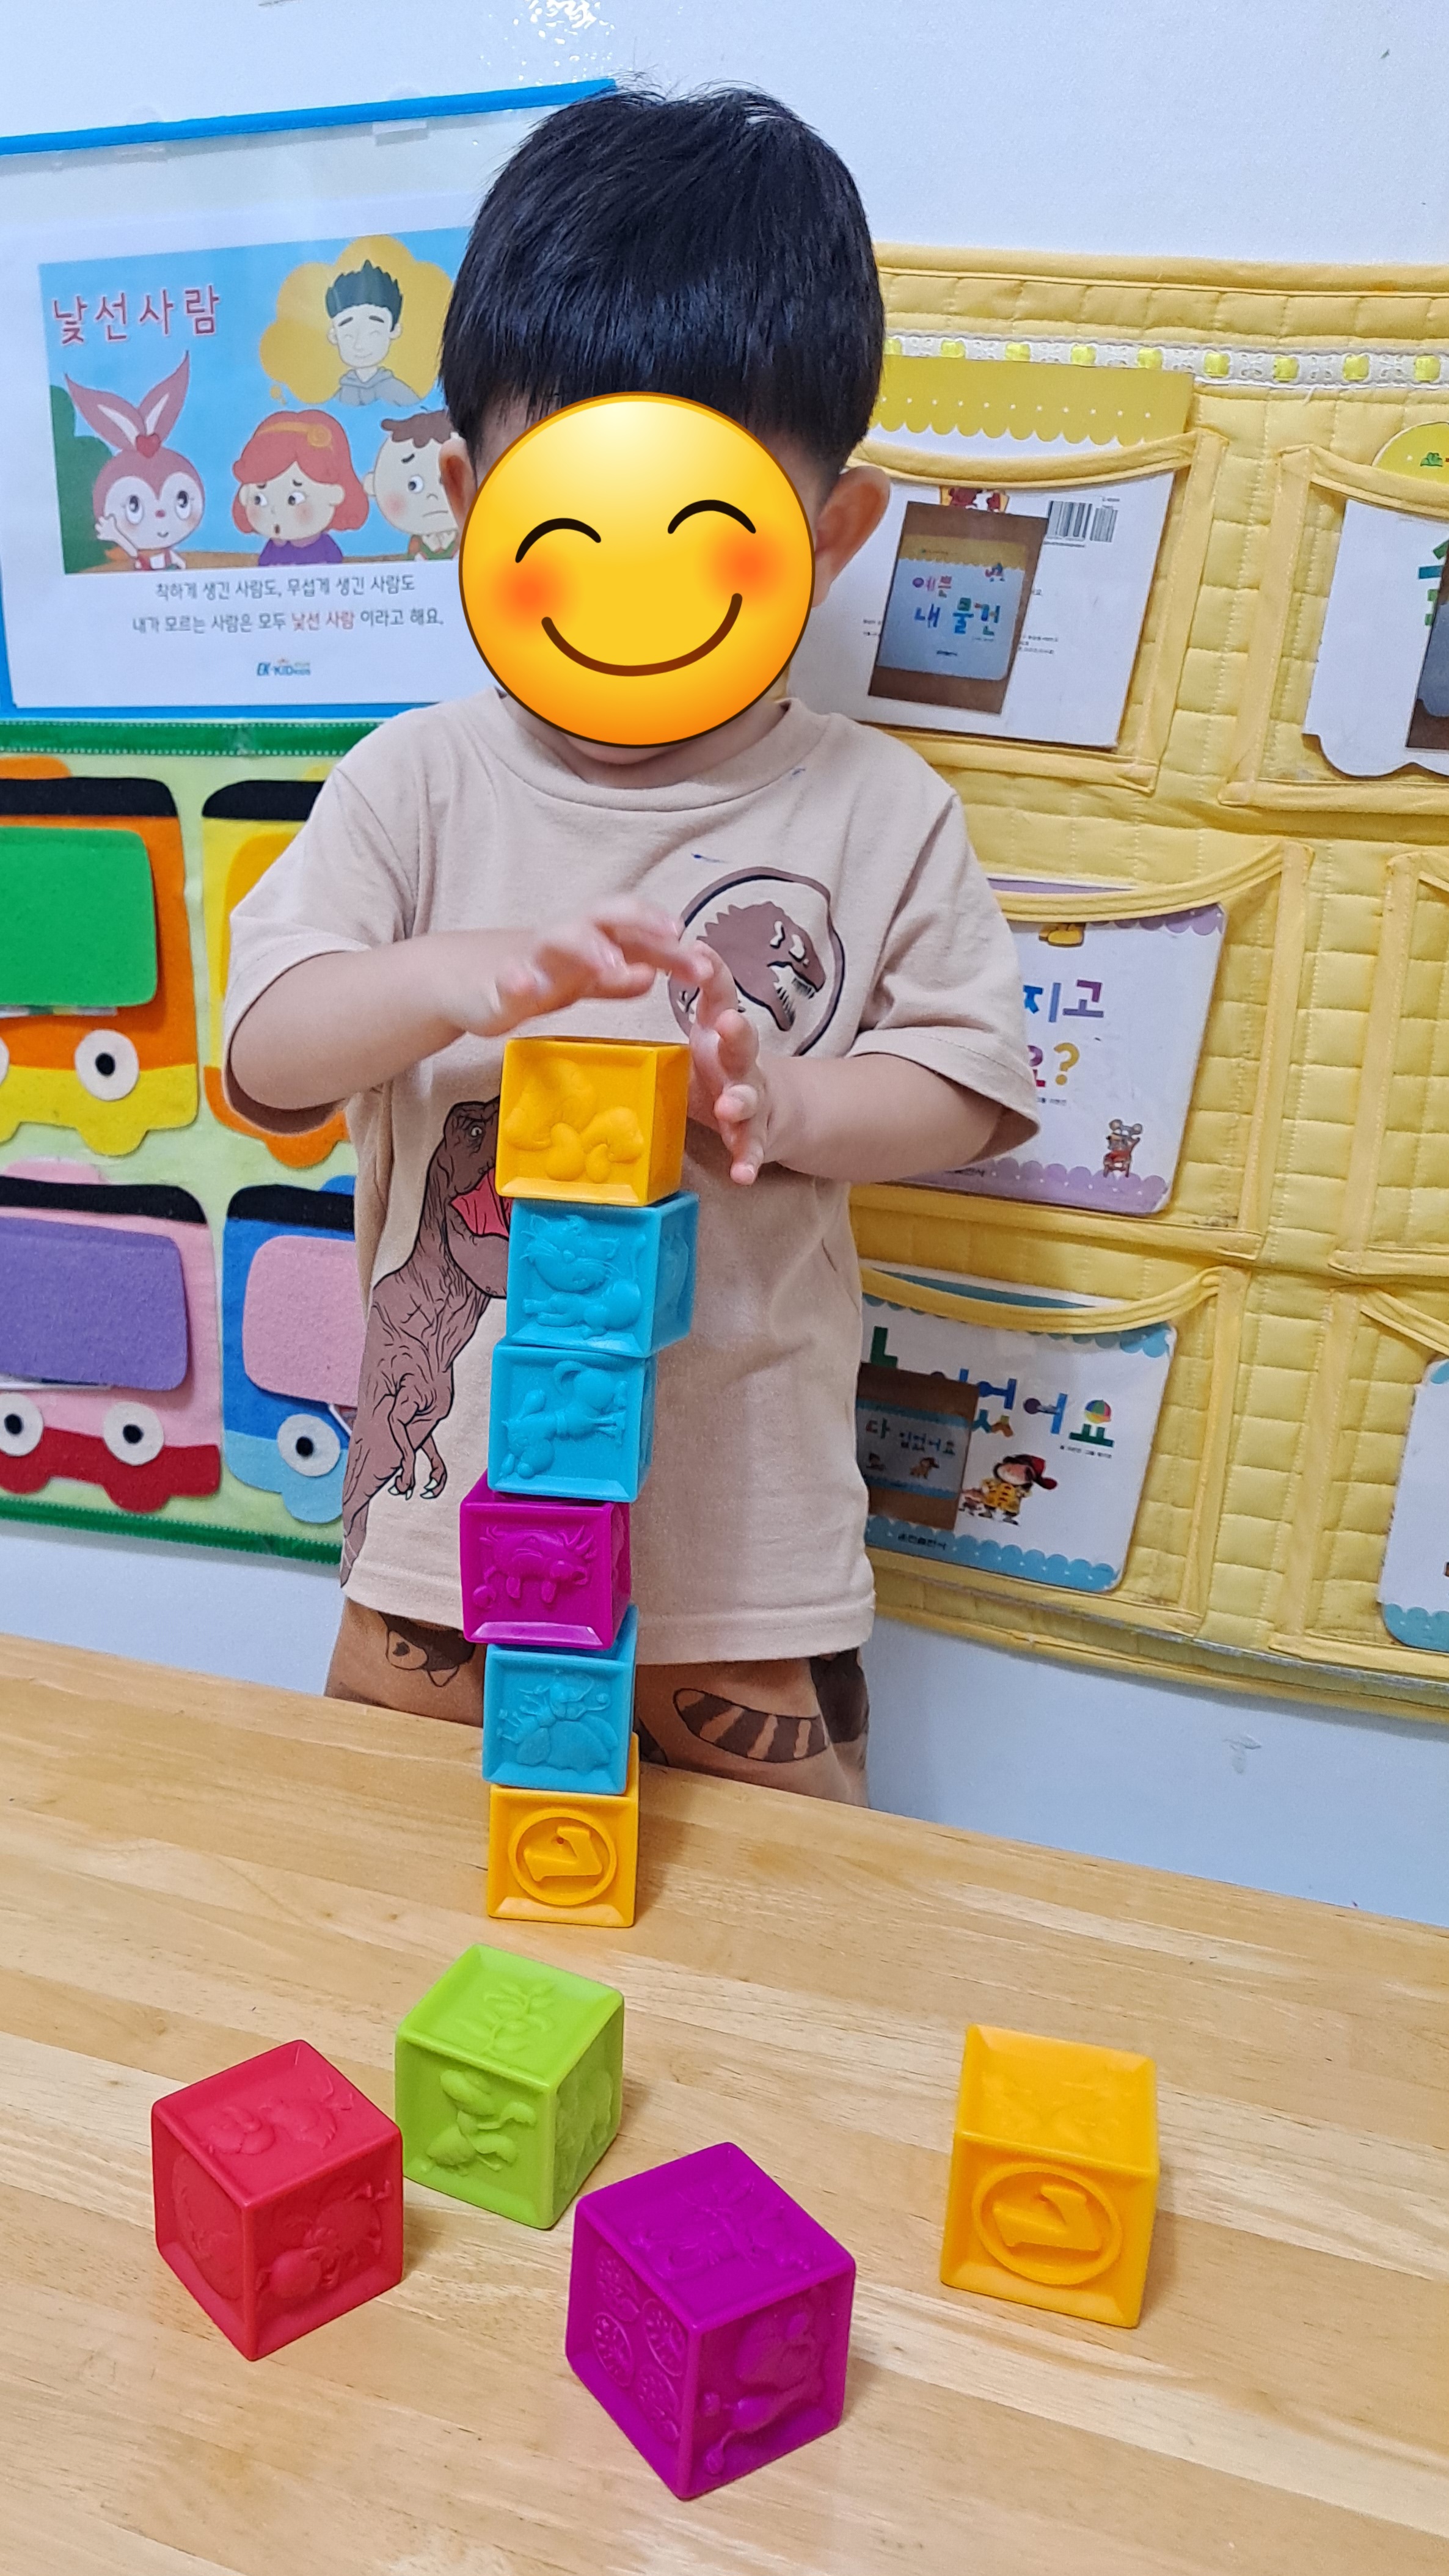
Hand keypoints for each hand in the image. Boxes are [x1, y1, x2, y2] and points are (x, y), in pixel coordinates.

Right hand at [441, 900, 714, 1040]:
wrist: (458, 979)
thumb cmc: (527, 977)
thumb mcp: (578, 983)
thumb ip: (614, 981)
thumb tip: (652, 974)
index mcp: (589, 942)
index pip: (636, 933)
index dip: (670, 945)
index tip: (704, 962)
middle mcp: (564, 941)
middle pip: (606, 917)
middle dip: (641, 921)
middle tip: (674, 934)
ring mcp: (529, 959)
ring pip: (560, 940)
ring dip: (588, 947)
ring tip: (612, 963)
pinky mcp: (495, 985)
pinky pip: (506, 979)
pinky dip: (517, 980)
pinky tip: (524, 985)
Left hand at [686, 946, 784, 1183]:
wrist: (772, 1110)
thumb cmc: (717, 1069)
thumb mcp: (696, 1042)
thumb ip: (665, 1026)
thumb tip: (606, 991)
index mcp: (719, 1033)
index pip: (719, 994)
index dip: (712, 972)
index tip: (699, 948)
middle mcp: (741, 1061)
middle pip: (744, 1042)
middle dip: (737, 1032)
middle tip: (728, 1023)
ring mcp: (753, 1098)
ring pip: (750, 1097)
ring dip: (741, 1101)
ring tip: (730, 1107)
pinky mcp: (757, 1135)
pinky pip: (752, 1149)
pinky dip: (747, 1160)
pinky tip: (741, 1174)